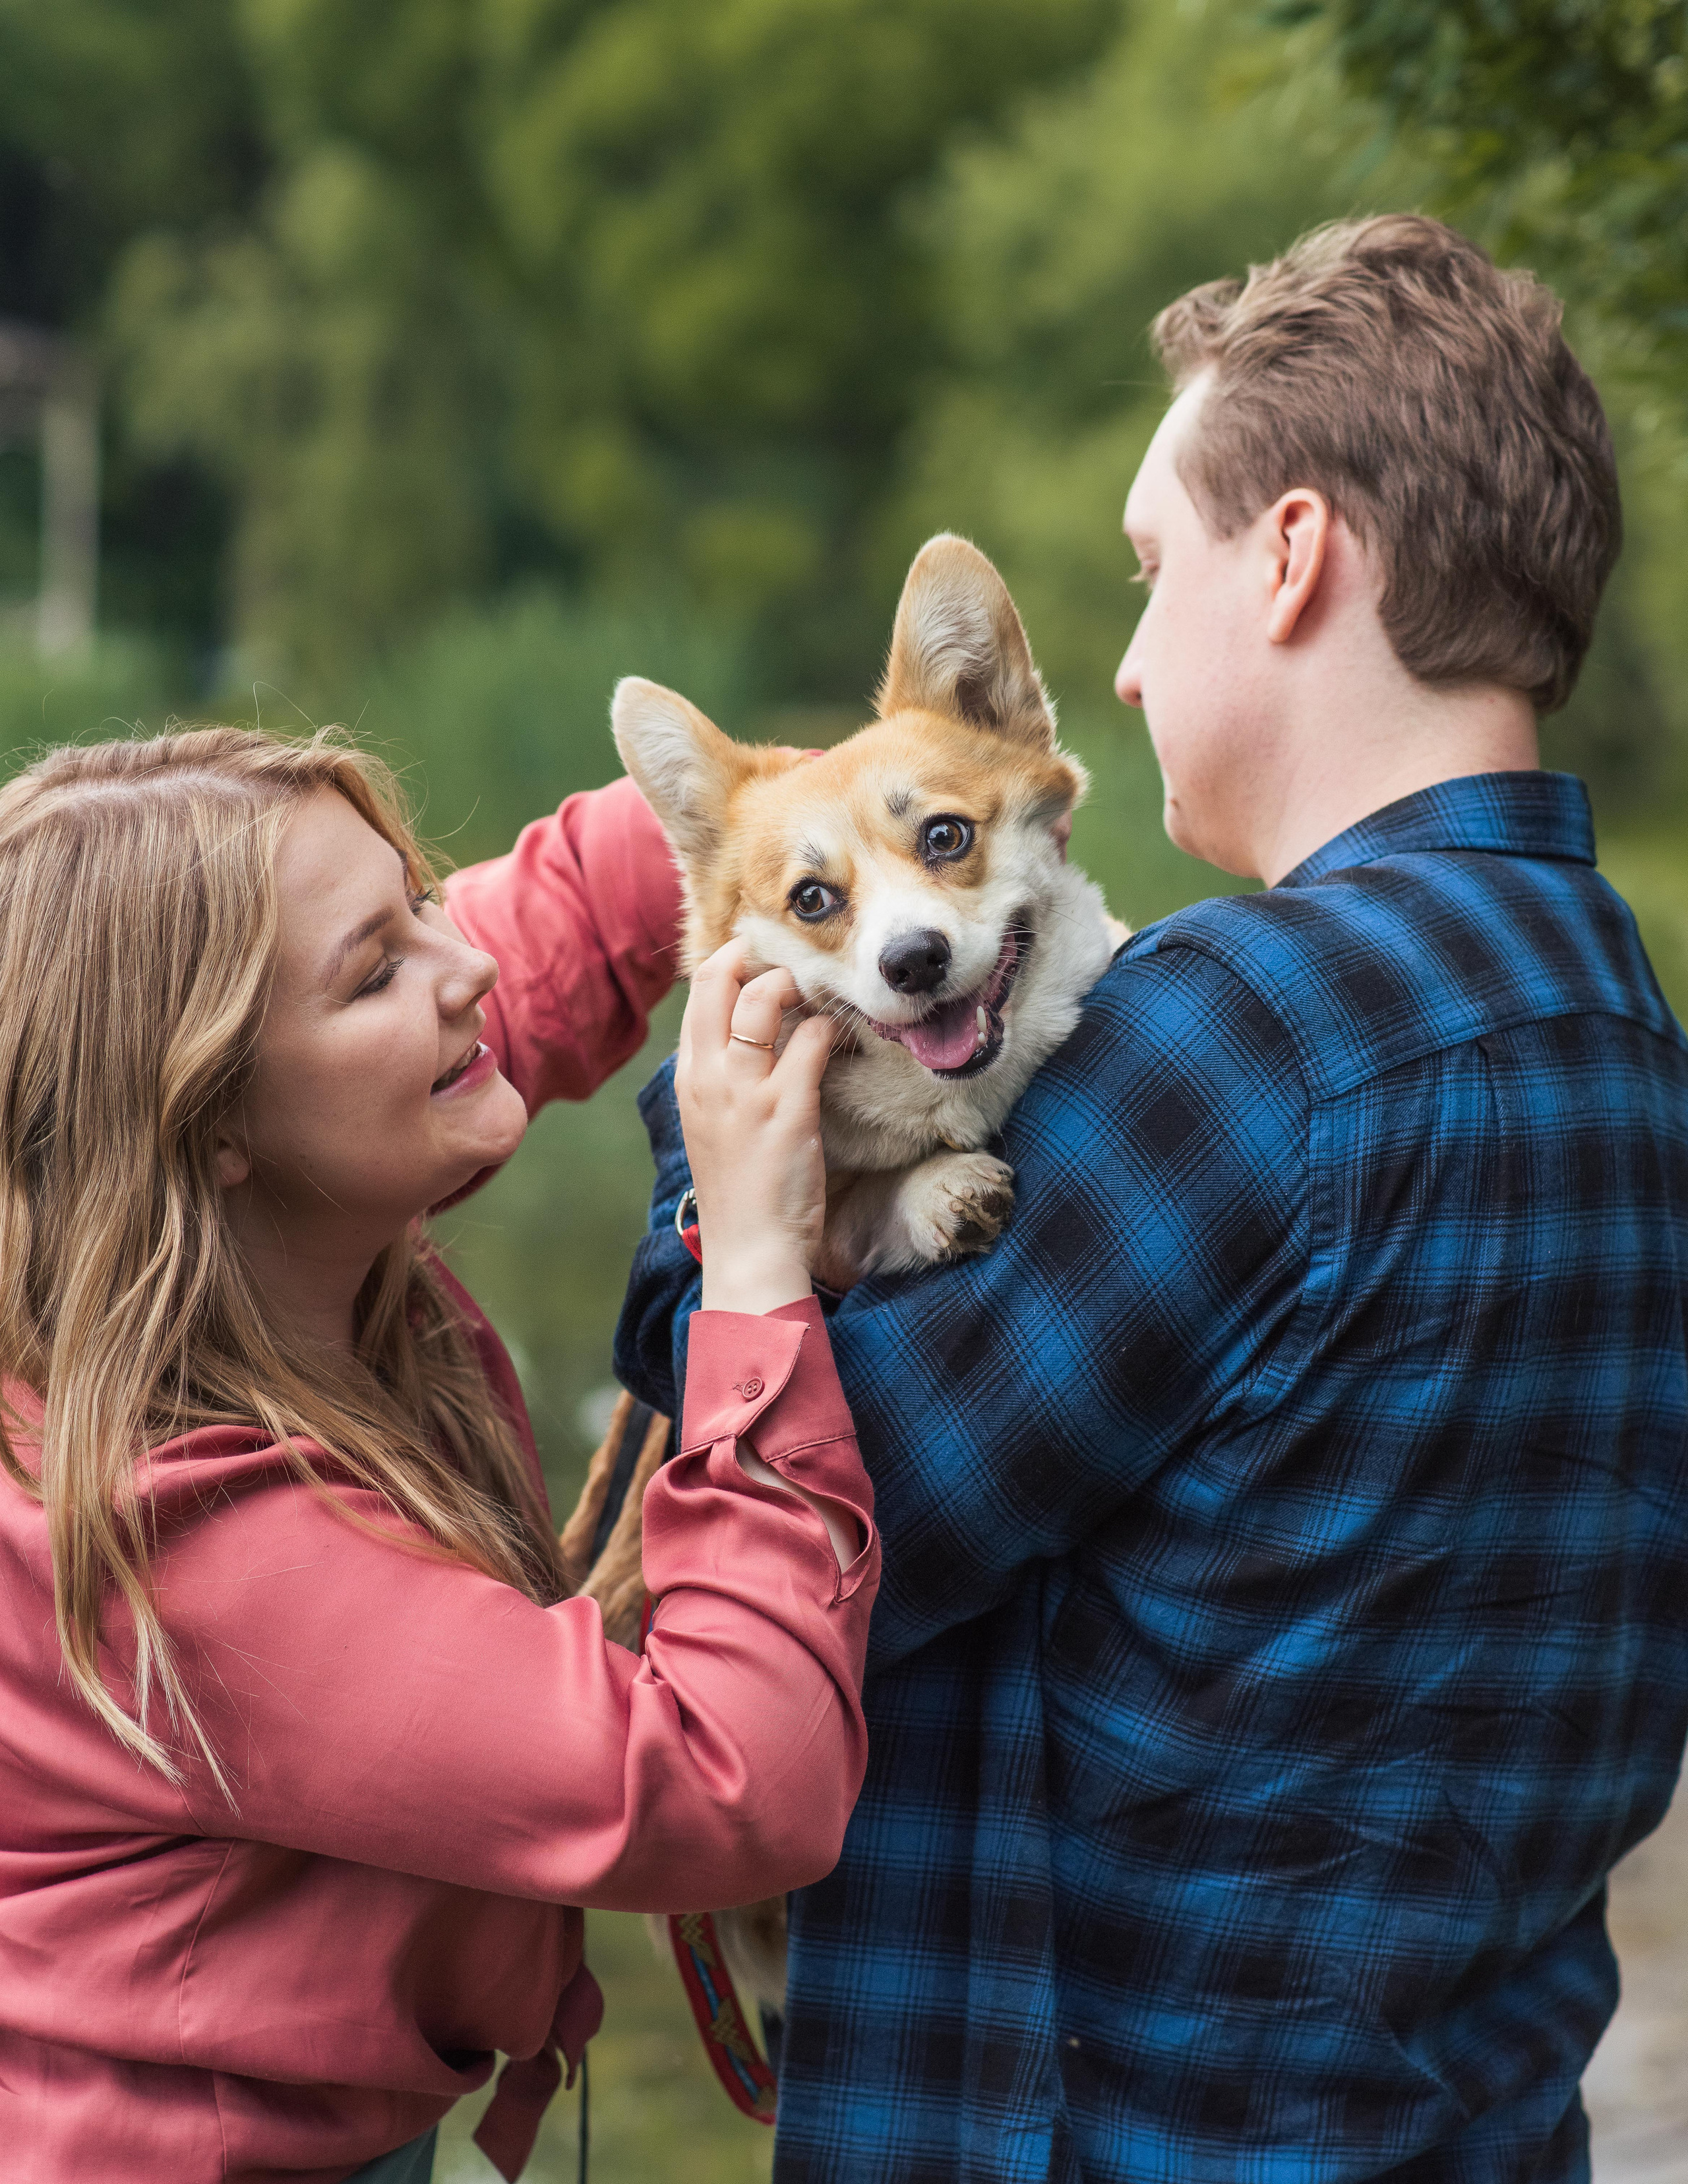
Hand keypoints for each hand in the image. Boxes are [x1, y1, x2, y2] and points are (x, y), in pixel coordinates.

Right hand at [677, 938, 835, 1315]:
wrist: (749, 1248)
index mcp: (688, 1080)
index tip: (754, 961)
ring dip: (793, 986)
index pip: (696, 997)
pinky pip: (809, 1040)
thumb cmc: (738, 1192)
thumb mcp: (711, 1126)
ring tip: (812, 998)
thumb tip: (744, 1039)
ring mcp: (746, 1090)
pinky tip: (837, 1037)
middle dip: (754, 960)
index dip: (727, 965)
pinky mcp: (787, 1108)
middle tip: (787, 969)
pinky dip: (827, 1028)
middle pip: (718, 983)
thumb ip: (720, 1081)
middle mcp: (709, 1077)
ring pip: (762, 1000)